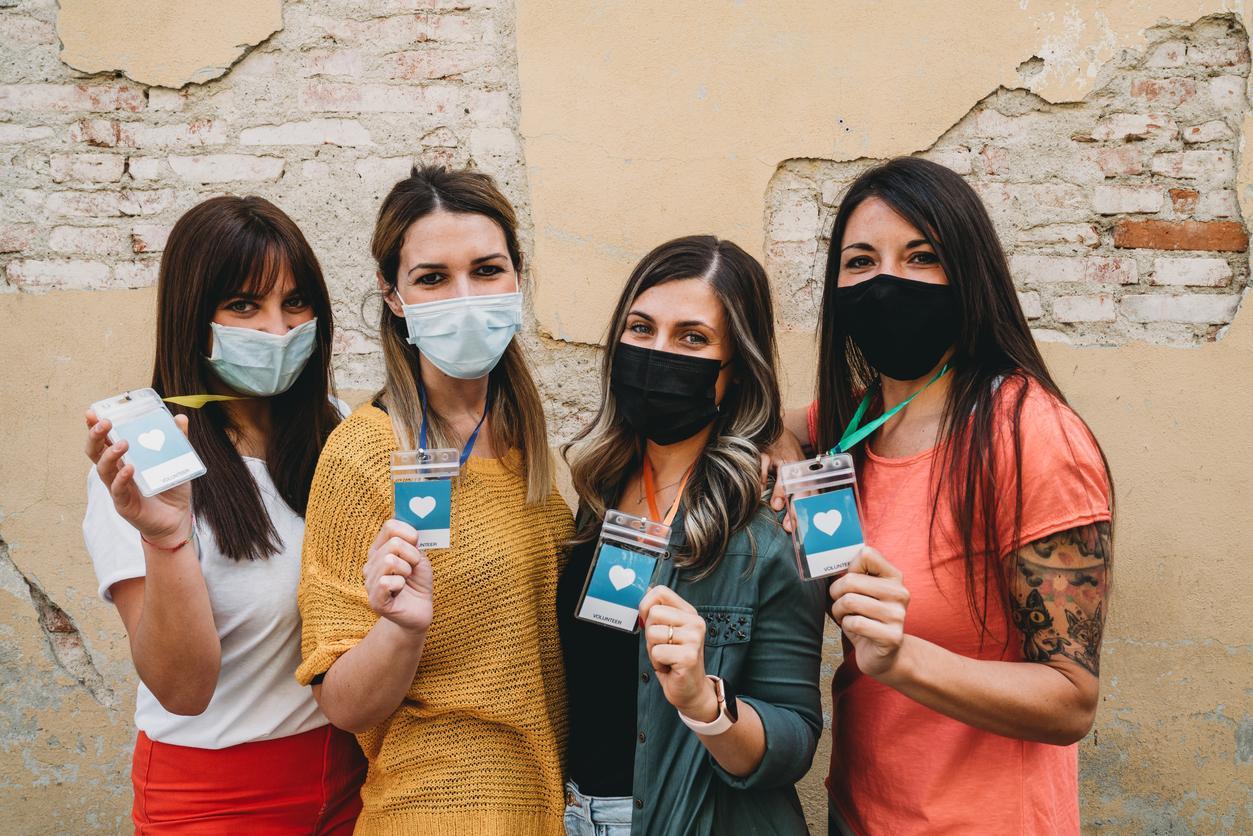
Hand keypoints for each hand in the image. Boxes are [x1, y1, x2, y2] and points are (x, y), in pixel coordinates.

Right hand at [86, 408, 192, 547]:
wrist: (177, 519)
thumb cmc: (170, 489)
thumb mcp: (175, 461)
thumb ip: (176, 440)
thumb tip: (180, 418)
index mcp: (123, 459)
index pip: (104, 441)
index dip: (95, 427)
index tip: (92, 412)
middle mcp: (116, 472)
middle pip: (95, 453)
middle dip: (96, 436)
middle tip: (104, 423)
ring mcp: (118, 489)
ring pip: (103, 470)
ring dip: (110, 455)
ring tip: (123, 444)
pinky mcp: (125, 505)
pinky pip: (118, 491)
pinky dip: (122, 479)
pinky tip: (128, 469)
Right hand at [363, 519, 432, 634]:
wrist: (420, 610)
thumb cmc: (418, 582)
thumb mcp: (419, 557)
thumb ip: (413, 541)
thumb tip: (409, 519)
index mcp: (379, 550)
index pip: (390, 526)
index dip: (409, 532)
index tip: (417, 544)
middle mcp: (370, 564)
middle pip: (394, 544)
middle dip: (412, 556)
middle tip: (412, 569)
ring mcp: (370, 582)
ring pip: (389, 561)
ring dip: (406, 571)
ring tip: (406, 580)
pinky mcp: (375, 600)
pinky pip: (386, 582)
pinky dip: (400, 584)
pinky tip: (400, 591)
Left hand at [640, 585, 717, 720]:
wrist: (691, 690)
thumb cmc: (674, 660)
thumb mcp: (666, 631)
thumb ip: (658, 613)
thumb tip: (645, 591)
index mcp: (689, 612)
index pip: (660, 591)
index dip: (646, 605)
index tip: (648, 621)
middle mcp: (695, 622)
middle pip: (653, 613)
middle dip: (650, 634)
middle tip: (663, 647)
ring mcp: (694, 638)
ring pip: (653, 633)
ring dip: (653, 650)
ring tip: (666, 657)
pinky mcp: (689, 656)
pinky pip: (657, 652)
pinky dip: (657, 662)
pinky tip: (669, 667)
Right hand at [763, 427, 805, 532]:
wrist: (775, 430)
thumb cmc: (786, 456)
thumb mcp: (795, 472)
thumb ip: (796, 493)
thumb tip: (792, 520)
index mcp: (805, 474)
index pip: (810, 494)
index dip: (807, 511)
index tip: (803, 528)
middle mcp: (796, 466)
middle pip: (801, 488)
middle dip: (796, 506)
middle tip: (790, 525)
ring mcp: (781, 458)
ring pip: (785, 475)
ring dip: (781, 491)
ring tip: (776, 506)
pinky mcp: (766, 452)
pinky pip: (764, 465)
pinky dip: (761, 478)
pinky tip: (759, 489)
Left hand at [829, 546, 910, 679]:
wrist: (884, 654)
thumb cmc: (866, 617)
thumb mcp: (861, 592)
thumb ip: (851, 575)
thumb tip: (825, 562)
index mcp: (894, 576)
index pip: (867, 554)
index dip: (849, 568)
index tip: (848, 581)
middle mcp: (900, 592)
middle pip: (850, 580)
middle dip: (836, 593)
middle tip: (839, 603)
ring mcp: (898, 615)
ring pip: (849, 601)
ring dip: (838, 610)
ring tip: (844, 616)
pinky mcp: (892, 636)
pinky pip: (855, 622)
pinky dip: (846, 625)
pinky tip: (853, 629)